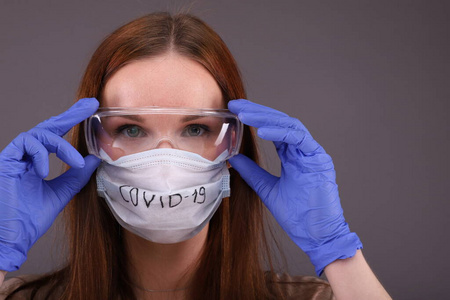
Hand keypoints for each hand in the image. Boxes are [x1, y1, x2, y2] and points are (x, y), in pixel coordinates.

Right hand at [0, 98, 100, 271]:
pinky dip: (41, 154)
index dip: (72, 120)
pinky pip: (25, 144)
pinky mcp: (6, 162)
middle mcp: (25, 157)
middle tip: (89, 105)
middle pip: (48, 126)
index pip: (56, 136)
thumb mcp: (62, 193)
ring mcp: (15, 158)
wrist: (12, 238)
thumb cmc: (30, 219)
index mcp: (36, 162)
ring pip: (39, 134)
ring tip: (77, 162)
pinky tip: (46, 171)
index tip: (91, 109)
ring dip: (62, 145)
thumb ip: (77, 176)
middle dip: (70, 114)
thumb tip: (95, 158)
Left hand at [228, 99, 361, 275]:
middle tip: (235, 105)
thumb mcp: (267, 189)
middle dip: (257, 112)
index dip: (254, 118)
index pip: (273, 129)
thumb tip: (232, 158)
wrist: (316, 236)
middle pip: (280, 122)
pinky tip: (261, 131)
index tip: (234, 111)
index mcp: (292, 156)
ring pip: (289, 125)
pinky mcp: (319, 159)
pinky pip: (299, 138)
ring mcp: (312, 153)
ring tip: (244, 114)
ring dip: (266, 118)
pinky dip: (280, 132)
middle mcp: (303, 151)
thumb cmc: (297, 215)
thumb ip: (252, 172)